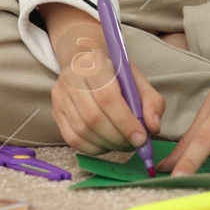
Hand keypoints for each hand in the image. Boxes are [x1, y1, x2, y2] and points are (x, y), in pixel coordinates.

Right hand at [47, 13, 164, 155]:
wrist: (85, 62)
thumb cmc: (114, 72)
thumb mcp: (137, 79)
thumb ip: (151, 101)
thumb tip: (153, 127)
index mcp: (95, 65)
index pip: (107, 98)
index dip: (125, 121)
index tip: (141, 137)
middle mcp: (72, 79)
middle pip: (93, 117)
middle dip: (117, 137)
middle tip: (134, 143)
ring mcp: (60, 96)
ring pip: (82, 131)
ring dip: (107, 144)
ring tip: (123, 143)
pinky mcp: (56, 112)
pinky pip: (73, 139)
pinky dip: (94, 148)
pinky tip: (107, 144)